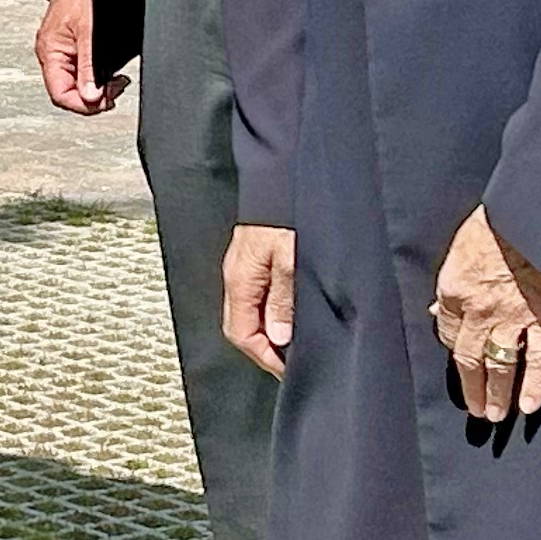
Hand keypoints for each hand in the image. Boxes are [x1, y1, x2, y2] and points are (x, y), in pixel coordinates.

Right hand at [34, 0, 129, 116]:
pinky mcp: (71, 47)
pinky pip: (80, 71)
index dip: (83, 104)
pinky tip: (108, 73)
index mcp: (49, 52)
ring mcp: (60, 51)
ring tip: (116, 82)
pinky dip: (96, 77)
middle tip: (116, 89)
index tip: (105, 101)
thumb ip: (90, 67)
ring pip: (75, 84)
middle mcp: (51, 54)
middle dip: (93, 97)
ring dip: (96, 88)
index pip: (60, 94)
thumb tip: (90, 97)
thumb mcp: (90, 32)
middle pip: (67, 92)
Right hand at [223, 223, 295, 378]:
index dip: (264, 356)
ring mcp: (248, 263)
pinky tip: (296, 310)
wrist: (288, 170)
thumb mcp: (292, 258)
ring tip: (301, 338)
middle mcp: (239, 273)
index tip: (290, 369)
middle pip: (245, 324)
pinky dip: (279, 308)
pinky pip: (263, 292)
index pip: (240, 332)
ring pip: (255, 308)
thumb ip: (283, 299)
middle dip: (270, 346)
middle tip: (298, 360)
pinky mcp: (260, 253)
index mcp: (241, 277)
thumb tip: (277, 336)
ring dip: (276, 327)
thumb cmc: (289, 210)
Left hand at [432, 205, 540, 421]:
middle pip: (468, 358)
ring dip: (496, 394)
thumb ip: (450, 282)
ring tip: (495, 416)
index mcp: (453, 292)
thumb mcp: (459, 248)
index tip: (458, 357)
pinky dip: (535, 385)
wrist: (532, 218)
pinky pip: (538, 360)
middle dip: (471, 387)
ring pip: (500, 366)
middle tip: (475, 410)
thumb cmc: (495, 225)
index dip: (451, 346)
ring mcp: (511, 320)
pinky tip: (528, 407)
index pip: (446, 331)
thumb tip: (437, 307)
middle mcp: (478, 313)